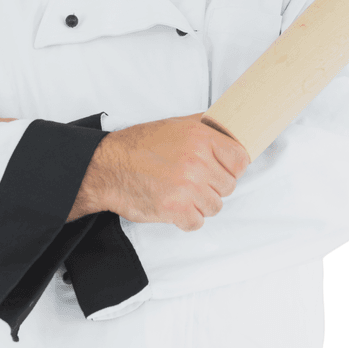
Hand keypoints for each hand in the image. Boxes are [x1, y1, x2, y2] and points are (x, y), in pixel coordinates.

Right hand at [75, 113, 249, 231]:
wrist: (108, 167)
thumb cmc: (138, 146)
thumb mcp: (174, 124)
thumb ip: (202, 126)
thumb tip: (226, 128)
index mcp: (200, 138)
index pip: (240, 159)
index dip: (233, 168)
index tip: (224, 171)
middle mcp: (198, 161)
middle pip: (228, 186)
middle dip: (213, 187)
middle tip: (194, 183)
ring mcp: (188, 186)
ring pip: (215, 206)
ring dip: (199, 204)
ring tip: (181, 194)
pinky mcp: (176, 209)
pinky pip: (197, 222)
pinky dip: (186, 219)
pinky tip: (174, 207)